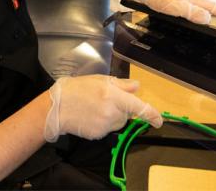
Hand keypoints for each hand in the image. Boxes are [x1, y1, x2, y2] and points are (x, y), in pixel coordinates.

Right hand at [44, 75, 161, 141]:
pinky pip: (108, 129)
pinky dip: (103, 123)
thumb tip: (137, 87)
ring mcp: (105, 125)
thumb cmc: (77, 89)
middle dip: (122, 108)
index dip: (152, 114)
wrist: (57, 107)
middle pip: (127, 114)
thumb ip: (120, 84)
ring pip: (118, 122)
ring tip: (95, 106)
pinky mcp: (98, 135)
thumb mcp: (99, 80)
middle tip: (105, 99)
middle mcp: (112, 112)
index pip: (139, 107)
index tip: (159, 120)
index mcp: (113, 96)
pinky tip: (90, 115)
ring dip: (113, 116)